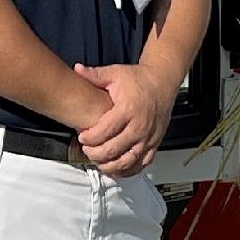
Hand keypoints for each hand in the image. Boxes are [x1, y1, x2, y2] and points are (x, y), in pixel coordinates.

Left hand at [75, 63, 174, 177]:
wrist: (162, 83)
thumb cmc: (139, 80)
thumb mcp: (115, 73)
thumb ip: (95, 75)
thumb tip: (77, 69)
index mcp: (128, 109)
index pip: (105, 131)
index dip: (89, 138)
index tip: (82, 137)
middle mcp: (140, 126)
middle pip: (114, 150)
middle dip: (95, 153)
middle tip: (87, 150)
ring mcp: (148, 138)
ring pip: (127, 162)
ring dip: (109, 166)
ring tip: (98, 161)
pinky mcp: (154, 144)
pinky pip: (141, 164)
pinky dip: (127, 171)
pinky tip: (115, 168)